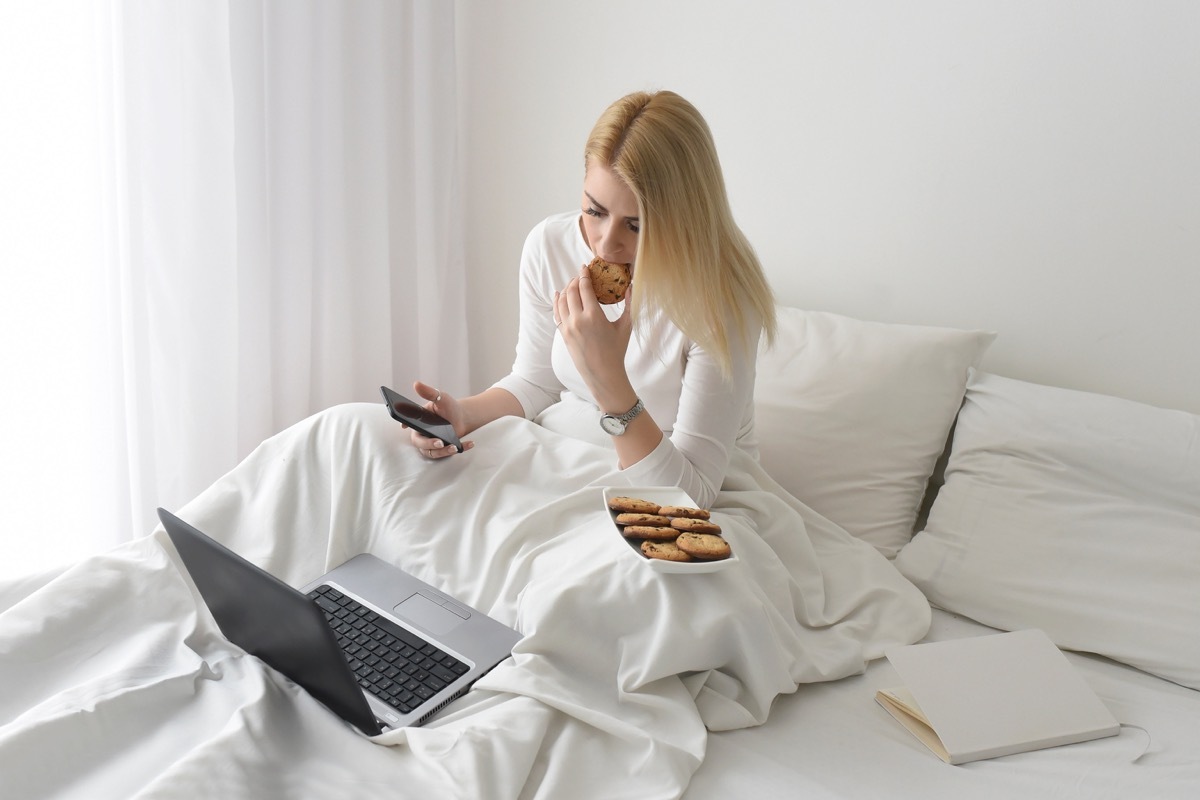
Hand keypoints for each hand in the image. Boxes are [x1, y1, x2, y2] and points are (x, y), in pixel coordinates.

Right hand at [407, 381, 473, 458]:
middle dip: (429, 444)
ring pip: (433, 453)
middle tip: (440, 442)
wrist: (462, 417)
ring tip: (454, 447)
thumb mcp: (440, 398)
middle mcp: (423, 435)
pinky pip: (448, 454)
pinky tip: (470, 444)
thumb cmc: (448, 407)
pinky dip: (460, 449)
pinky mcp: (443, 450)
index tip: (404, 426)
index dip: (405, 425)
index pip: (409, 424)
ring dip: (443, 451)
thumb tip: (416, 384)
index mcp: (419, 422)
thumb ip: (429, 393)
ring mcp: (432, 444)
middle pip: (420, 443)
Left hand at [554, 264, 634, 403]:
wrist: (602, 373)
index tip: (585, 267)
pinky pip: (557, 313)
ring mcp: (568, 327)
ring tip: (572, 284)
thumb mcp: (625, 326)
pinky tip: (559, 294)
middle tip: (580, 275)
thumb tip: (631, 286)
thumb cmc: (616, 350)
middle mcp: (578, 319)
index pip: (584, 287)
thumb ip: (629, 304)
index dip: (584, 275)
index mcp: (594, 315)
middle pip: (571, 291)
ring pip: (562, 300)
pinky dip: (557, 301)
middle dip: (575, 280)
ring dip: (566, 289)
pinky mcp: (563, 334)